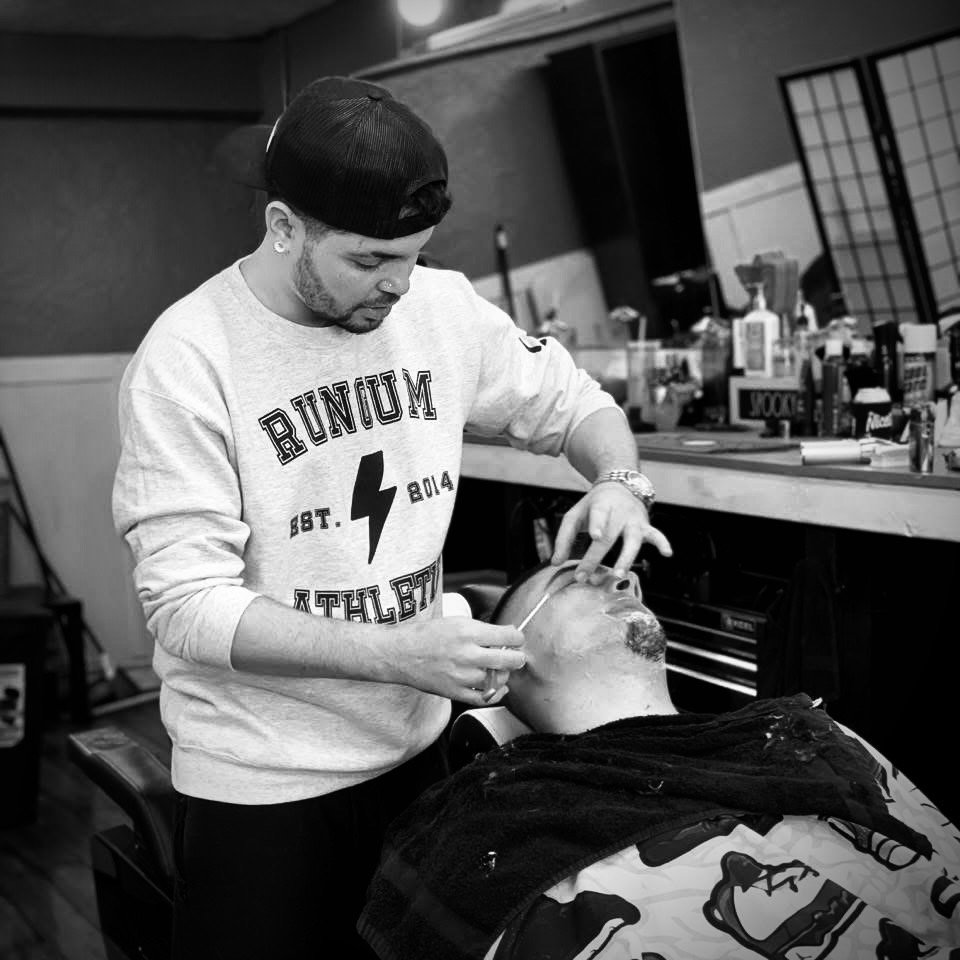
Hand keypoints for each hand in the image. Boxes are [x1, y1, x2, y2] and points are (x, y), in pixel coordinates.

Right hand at [387, 618, 524, 706]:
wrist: (401, 654)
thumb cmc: (427, 635)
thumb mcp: (456, 621)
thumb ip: (482, 629)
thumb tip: (506, 634)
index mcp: (468, 632)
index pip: (508, 636)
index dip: (517, 637)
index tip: (516, 638)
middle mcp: (467, 655)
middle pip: (509, 660)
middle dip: (517, 657)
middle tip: (516, 655)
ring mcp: (462, 676)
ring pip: (499, 680)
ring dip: (504, 674)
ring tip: (499, 668)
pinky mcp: (456, 692)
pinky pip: (485, 698)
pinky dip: (497, 694)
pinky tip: (498, 686)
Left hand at [552, 482, 671, 580]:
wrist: (620, 486)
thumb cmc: (594, 506)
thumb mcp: (575, 515)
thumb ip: (564, 538)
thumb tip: (555, 563)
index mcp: (600, 506)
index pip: (598, 515)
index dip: (598, 524)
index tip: (596, 536)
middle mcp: (619, 513)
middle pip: (610, 536)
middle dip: (596, 557)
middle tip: (584, 577)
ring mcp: (634, 520)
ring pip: (633, 540)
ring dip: (626, 557)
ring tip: (619, 574)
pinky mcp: (645, 527)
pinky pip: (656, 535)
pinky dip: (663, 542)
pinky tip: (667, 553)